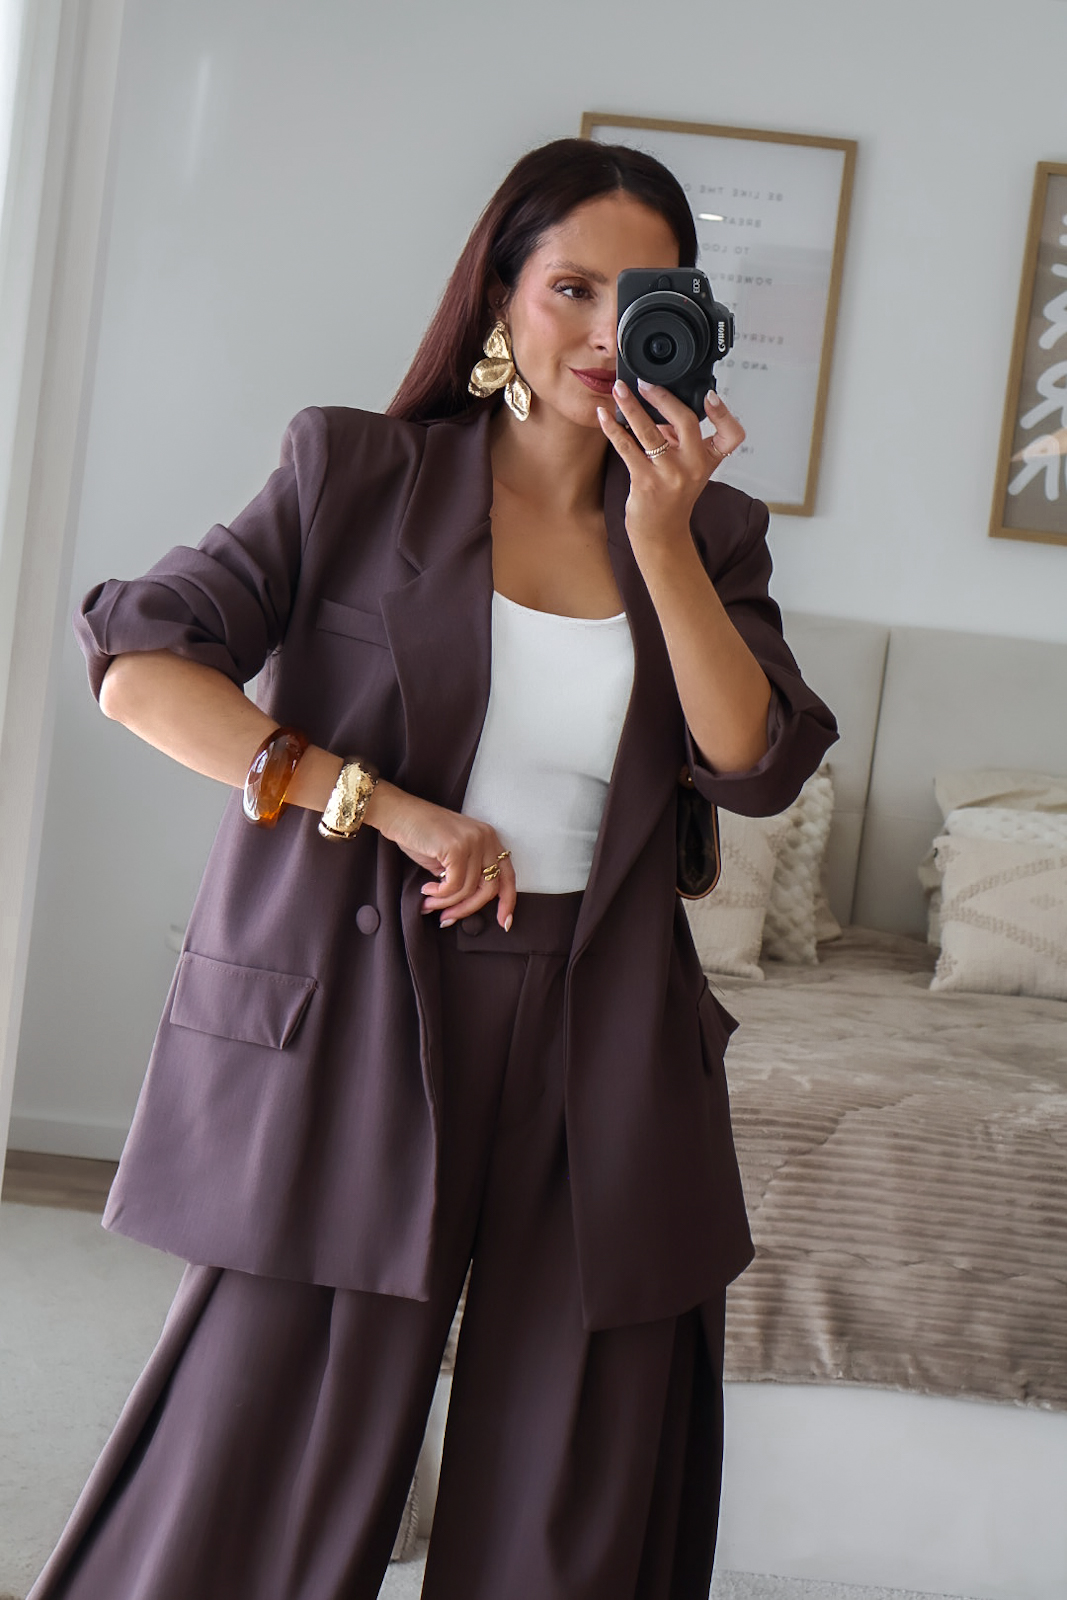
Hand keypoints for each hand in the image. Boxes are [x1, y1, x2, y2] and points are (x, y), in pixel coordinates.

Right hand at [370, 785, 516, 930]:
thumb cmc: (420, 835)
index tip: (504, 923)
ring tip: (429, 903)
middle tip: (447, 919)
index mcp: (489, 839)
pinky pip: (454, 886)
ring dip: (446, 903)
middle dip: (468, 909)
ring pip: (469, 890)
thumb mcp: (450, 857)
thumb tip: (464, 907)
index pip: (508, 875)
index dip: (508, 901)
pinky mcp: (457, 847)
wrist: (398, 814)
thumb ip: (464, 877)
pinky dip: (440, 894)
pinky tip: (426, 889)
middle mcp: (486, 838)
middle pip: (490, 888)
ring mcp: (473, 841)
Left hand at [596, 379, 744, 546]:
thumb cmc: (672, 498)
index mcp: (708, 460)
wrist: (661, 533)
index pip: (731, 435)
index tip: (710, 395)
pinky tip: (604, 416)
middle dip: (663, 398)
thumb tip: (656, 407)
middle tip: (645, 384)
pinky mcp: (646, 482)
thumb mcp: (688, 467)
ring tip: (619, 390)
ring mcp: (670, 475)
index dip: (724, 413)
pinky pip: (627, 448)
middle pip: (685, 422)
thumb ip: (680, 438)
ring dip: (631, 407)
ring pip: (650, 432)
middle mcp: (693, 467)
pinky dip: (613, 429)